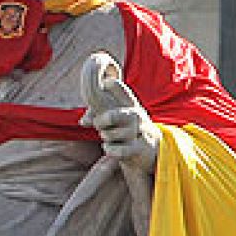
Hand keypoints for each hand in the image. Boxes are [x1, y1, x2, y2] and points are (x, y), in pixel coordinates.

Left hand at [80, 52, 159, 171]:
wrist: (152, 148)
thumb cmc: (128, 128)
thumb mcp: (117, 115)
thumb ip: (97, 113)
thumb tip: (83, 121)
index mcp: (130, 102)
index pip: (117, 87)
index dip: (110, 85)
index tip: (105, 85)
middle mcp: (136, 114)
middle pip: (110, 116)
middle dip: (101, 123)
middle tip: (102, 126)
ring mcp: (139, 131)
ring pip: (109, 135)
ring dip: (106, 138)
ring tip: (113, 138)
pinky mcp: (138, 148)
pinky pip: (115, 150)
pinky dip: (110, 150)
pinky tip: (113, 148)